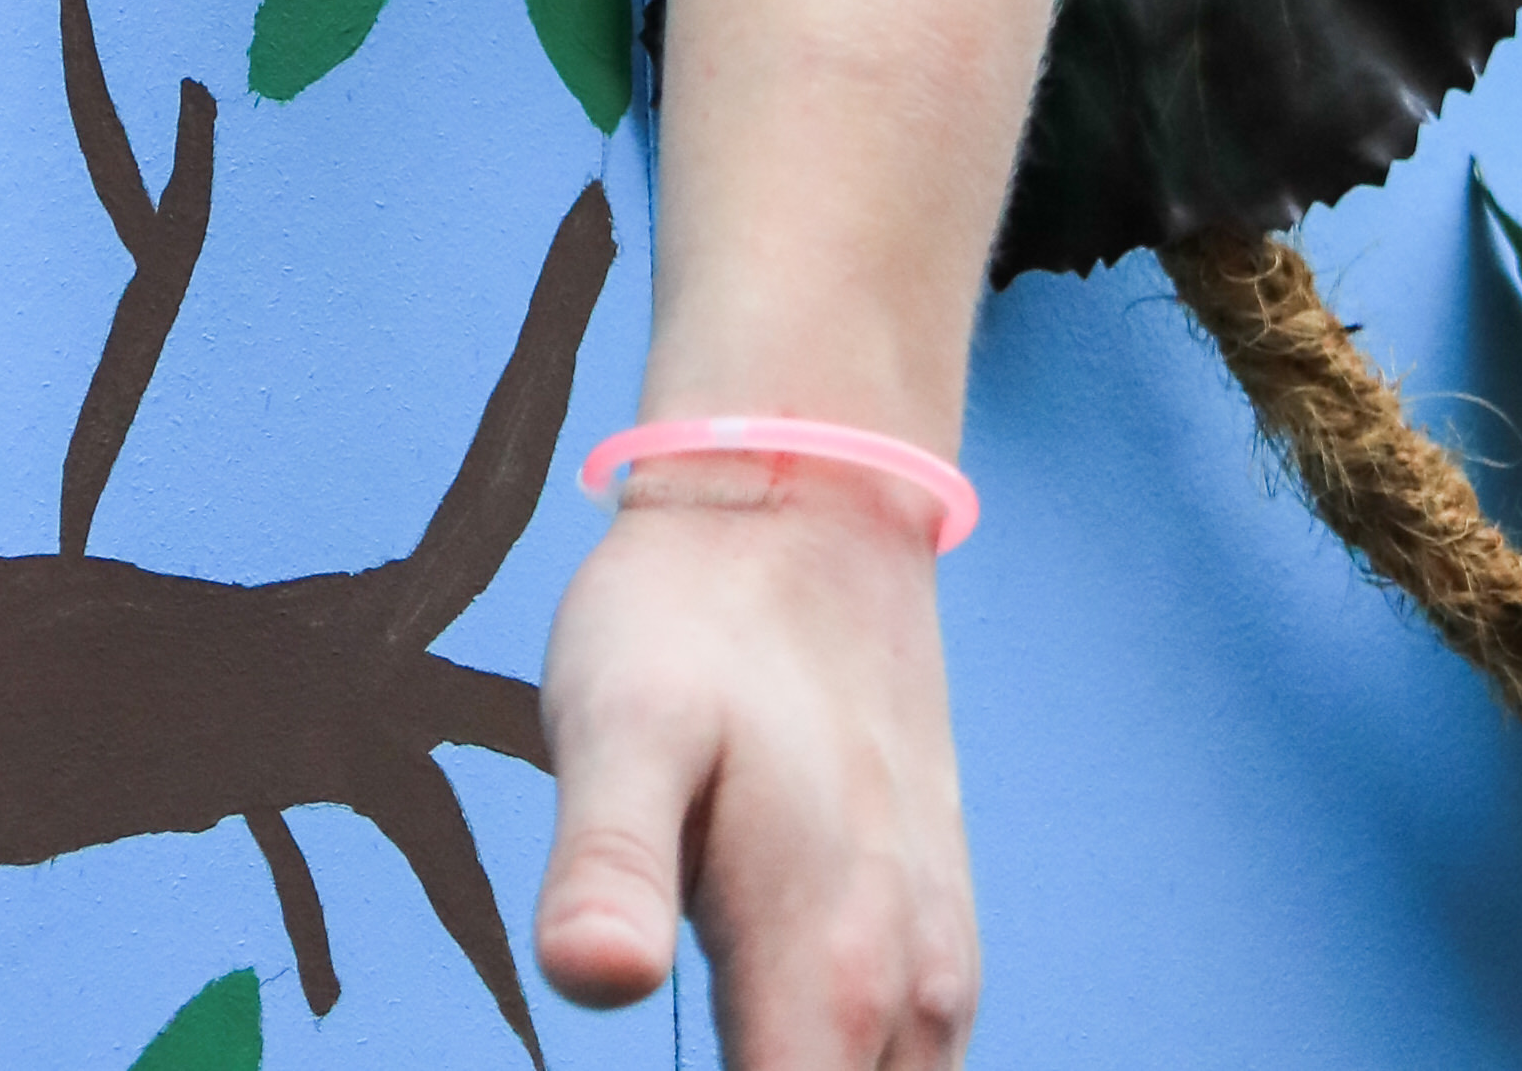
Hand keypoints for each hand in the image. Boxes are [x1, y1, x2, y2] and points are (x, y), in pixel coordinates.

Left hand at [536, 470, 974, 1059]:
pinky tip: (757, 1054)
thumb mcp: (617, 718)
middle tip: (661, 1049)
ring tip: (699, 1046)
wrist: (806, 505)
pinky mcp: (936, 947)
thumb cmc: (692, 615)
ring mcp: (938, 980)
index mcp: (824, 982)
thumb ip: (606, 862)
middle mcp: (908, 1008)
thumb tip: (584, 982)